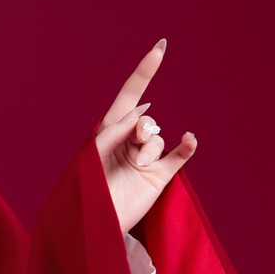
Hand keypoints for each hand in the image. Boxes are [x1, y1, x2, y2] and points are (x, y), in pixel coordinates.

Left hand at [95, 38, 197, 236]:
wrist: (95, 226)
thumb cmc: (86, 191)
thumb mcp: (92, 154)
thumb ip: (114, 130)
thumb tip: (141, 114)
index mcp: (109, 132)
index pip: (130, 95)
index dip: (144, 71)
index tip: (161, 47)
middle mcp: (130, 141)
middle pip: (146, 119)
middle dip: (141, 130)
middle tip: (131, 149)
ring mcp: (147, 157)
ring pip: (159, 138)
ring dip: (149, 150)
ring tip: (138, 168)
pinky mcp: (161, 174)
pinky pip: (180, 153)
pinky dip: (186, 145)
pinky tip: (189, 139)